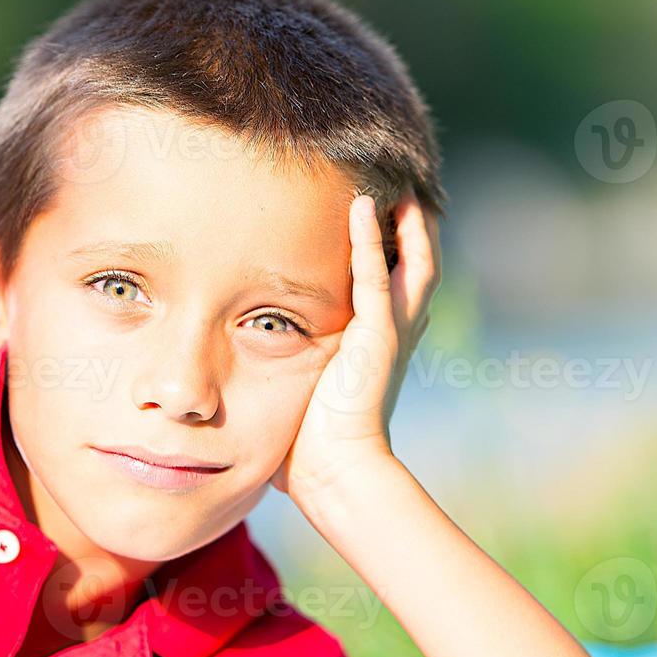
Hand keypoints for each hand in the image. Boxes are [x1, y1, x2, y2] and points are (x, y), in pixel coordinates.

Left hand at [271, 190, 440, 505]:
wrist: (335, 474)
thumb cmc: (310, 447)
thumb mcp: (300, 392)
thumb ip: (284, 370)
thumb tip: (239, 371)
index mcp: (380, 344)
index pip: (394, 284)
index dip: (392, 250)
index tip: (374, 215)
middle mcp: (396, 332)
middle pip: (417, 264)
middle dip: (411, 225)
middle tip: (398, 186)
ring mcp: (391, 332)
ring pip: (414, 260)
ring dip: (403, 220)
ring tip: (391, 182)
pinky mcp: (379, 336)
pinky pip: (375, 274)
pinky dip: (368, 237)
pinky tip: (360, 203)